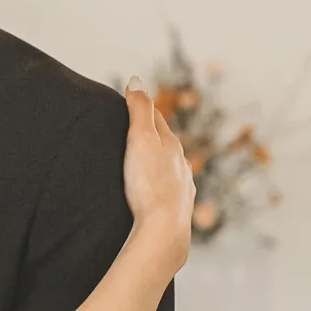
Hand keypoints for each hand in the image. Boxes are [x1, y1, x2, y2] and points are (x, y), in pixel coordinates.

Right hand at [123, 80, 194, 273]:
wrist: (164, 230)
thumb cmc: (149, 183)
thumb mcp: (140, 138)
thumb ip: (139, 109)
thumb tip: (137, 79)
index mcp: (172, 145)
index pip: (157, 119)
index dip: (142, 110)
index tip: (129, 104)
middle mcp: (181, 165)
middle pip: (165, 144)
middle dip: (150, 137)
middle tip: (130, 133)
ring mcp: (182, 188)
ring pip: (169, 169)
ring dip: (156, 164)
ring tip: (140, 165)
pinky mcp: (177, 210)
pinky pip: (168, 192)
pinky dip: (159, 186)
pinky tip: (152, 193)